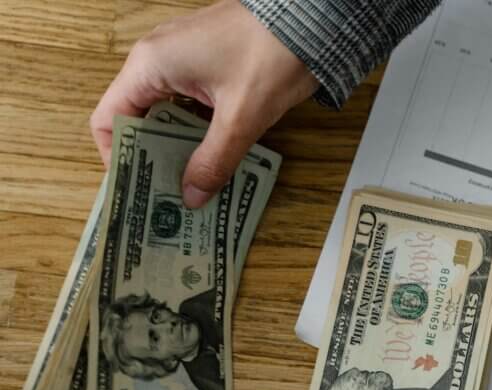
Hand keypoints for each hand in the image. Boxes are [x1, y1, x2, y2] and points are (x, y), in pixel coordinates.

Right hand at [90, 0, 317, 207]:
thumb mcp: (241, 119)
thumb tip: (191, 197)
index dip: (118, 157)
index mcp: (150, 65)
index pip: (109, 118)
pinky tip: (212, 156)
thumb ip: (213, 160)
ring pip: (165, 112)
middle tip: (166, 195)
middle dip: (151, 157)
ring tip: (190, 184)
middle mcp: (158, 57)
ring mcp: (183, 56)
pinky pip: (188, 102)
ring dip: (176, 146)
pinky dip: (195, 130)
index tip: (137, 188)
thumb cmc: (271, 54)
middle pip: (137, 117)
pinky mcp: (207, 61)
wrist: (310, 19)